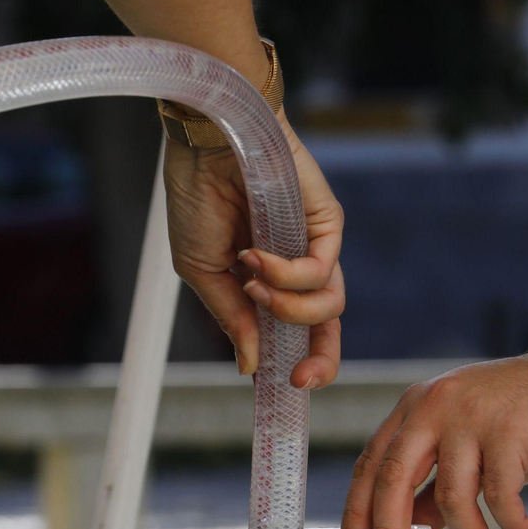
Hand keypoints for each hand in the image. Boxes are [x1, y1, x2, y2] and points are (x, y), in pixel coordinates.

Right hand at [162, 113, 343, 387]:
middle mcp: (297, 268)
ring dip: (287, 308)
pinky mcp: (328, 224)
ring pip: (329, 306)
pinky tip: (255, 257)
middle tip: (298, 378)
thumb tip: (251, 367)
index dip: (294, 364)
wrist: (206, 140)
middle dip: (321, 361)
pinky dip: (287, 276)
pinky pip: (322, 272)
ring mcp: (314, 246)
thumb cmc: (198, 196)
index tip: (279, 388)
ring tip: (252, 284)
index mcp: (268, 283)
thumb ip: (232, 318)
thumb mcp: (202, 271)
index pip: (294, 334)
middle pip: (327, 328)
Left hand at [341, 335, 527, 528]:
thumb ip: (439, 485)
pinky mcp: (510, 431)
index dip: (357, 513)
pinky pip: (501, 500)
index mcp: (418, 407)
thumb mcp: (475, 450)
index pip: (371, 465)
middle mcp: (436, 406)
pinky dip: (517, 527)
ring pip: (452, 500)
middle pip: (393, 481)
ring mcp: (471, 416)